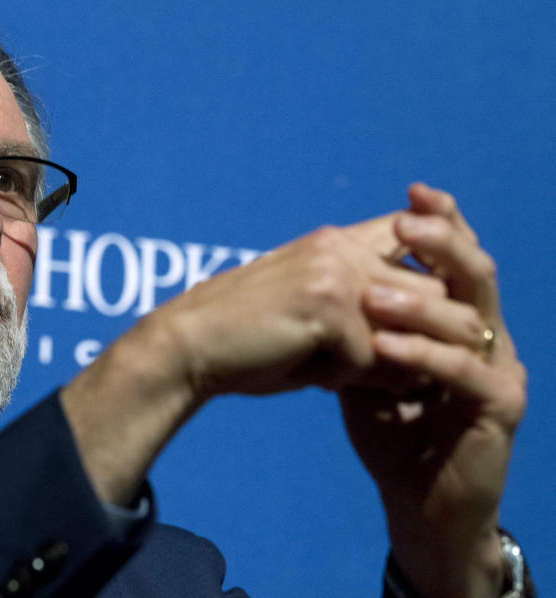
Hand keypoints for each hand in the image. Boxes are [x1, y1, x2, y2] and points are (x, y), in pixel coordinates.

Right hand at [150, 212, 444, 397]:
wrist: (188, 348)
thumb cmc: (247, 342)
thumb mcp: (311, 316)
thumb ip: (359, 312)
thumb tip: (424, 345)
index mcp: (335, 242)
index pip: (413, 241)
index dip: (433, 277)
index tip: (428, 328)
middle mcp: (340, 246)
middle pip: (433, 287)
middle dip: (431, 336)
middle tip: (402, 372)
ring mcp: (335, 272)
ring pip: (412, 324)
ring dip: (394, 361)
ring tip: (362, 380)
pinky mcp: (326, 305)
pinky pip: (373, 355)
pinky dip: (350, 379)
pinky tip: (315, 381)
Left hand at [340, 184, 525, 597]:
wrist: (417, 498)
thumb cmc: (391, 428)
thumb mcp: (367, 364)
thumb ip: (359, 322)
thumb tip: (322, 271)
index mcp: (460, 318)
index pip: (455, 259)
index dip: (442, 221)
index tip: (411, 190)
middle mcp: (489, 336)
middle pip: (474, 273)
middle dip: (442, 242)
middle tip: (405, 223)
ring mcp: (500, 370)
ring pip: (471, 318)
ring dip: (420, 303)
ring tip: (372, 295)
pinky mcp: (500, 409)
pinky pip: (464, 373)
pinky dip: (423, 356)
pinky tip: (384, 348)